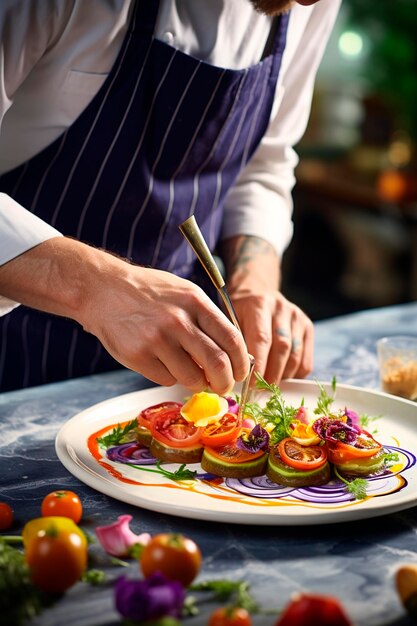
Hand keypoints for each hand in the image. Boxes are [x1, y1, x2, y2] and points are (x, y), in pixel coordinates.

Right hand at [82, 262, 250, 394]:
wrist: (104, 290)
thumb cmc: (148, 293)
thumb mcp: (184, 293)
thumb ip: (208, 320)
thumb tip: (233, 355)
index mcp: (195, 302)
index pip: (232, 340)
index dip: (242, 363)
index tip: (242, 373)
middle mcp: (178, 321)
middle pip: (218, 364)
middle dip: (226, 382)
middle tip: (223, 386)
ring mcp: (157, 340)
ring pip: (193, 378)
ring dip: (197, 383)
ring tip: (191, 374)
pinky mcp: (138, 356)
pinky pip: (166, 380)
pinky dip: (170, 377)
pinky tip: (162, 362)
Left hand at [229, 288, 313, 382]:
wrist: (257, 291)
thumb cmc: (238, 311)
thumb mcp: (229, 319)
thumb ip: (235, 342)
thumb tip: (238, 372)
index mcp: (259, 304)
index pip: (262, 338)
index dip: (259, 365)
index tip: (251, 383)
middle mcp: (281, 308)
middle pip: (282, 347)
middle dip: (271, 373)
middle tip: (260, 389)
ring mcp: (297, 317)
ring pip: (295, 354)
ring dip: (283, 375)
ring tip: (269, 385)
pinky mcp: (308, 326)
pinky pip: (305, 359)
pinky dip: (295, 374)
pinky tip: (282, 377)